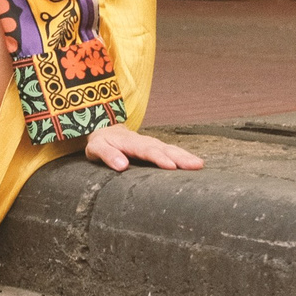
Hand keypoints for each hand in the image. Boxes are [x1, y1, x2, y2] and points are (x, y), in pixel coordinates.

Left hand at [83, 123, 202, 172]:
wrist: (104, 130)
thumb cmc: (101, 142)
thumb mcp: (96, 148)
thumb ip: (108, 155)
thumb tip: (122, 166)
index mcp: (130, 142)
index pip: (146, 151)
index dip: (159, 158)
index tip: (171, 166)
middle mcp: (144, 141)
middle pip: (164, 149)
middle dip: (180, 157)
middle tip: (195, 165)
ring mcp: (152, 144)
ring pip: (171, 148)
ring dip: (185, 156)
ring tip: (199, 164)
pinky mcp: (156, 147)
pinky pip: (171, 150)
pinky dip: (184, 155)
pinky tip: (195, 162)